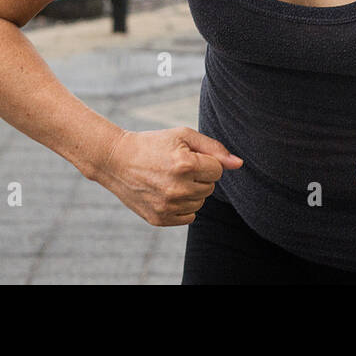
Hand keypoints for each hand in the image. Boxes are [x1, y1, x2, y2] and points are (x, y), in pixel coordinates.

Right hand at [92, 127, 242, 225]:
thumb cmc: (154, 144)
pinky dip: (182, 207)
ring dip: (192, 192)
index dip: (207, 162)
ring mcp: (167, 206)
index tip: (190, 157)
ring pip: (200, 203)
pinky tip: (167, 193)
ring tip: (171, 179)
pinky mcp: (159, 219)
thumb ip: (214, 149)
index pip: (218, 170)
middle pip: (210, 188)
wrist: (116, 161)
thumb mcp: (184, 136)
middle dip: (200, 177)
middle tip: (177, 168)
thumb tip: (239, 164)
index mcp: (185, 165)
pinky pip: (188, 218)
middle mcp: (177, 189)